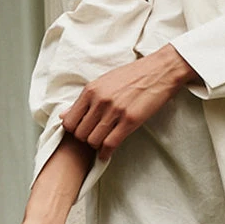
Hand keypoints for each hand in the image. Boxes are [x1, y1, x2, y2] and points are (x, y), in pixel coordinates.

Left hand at [60, 45, 196, 161]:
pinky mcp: (130, 120)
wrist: (160, 70)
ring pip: (93, 141)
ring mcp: (114, 111)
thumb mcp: (104, 82)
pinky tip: (107, 153)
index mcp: (91, 90)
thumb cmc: (133, 75)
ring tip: (101, 143)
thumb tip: (64, 115)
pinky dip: (106, 153)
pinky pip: (110, 144)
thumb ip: (84, 100)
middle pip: (80, 134)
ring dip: (96, 145)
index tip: (81, 131)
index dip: (73, 130)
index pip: (69, 121)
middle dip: (84, 139)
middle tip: (92, 138)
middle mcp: (100, 101)